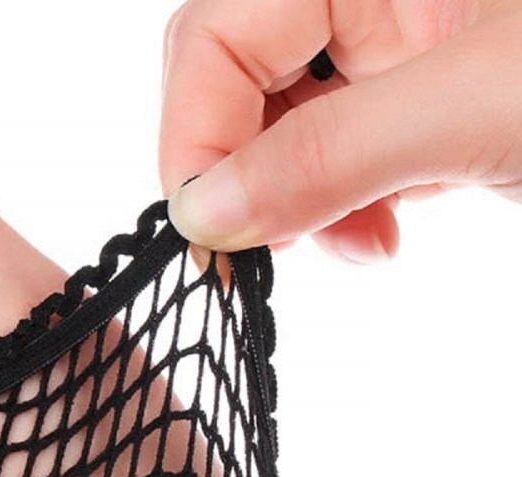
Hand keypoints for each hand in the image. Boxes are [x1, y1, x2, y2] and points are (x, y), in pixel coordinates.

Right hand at [160, 0, 521, 259]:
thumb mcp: (475, 108)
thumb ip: (331, 153)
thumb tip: (201, 213)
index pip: (217, 37)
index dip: (196, 138)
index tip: (206, 234)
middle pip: (237, 84)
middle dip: (244, 176)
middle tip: (266, 245)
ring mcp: (395, 54)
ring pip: (280, 132)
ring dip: (296, 207)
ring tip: (358, 244)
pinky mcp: (418, 109)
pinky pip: (335, 161)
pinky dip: (340, 212)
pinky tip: (381, 236)